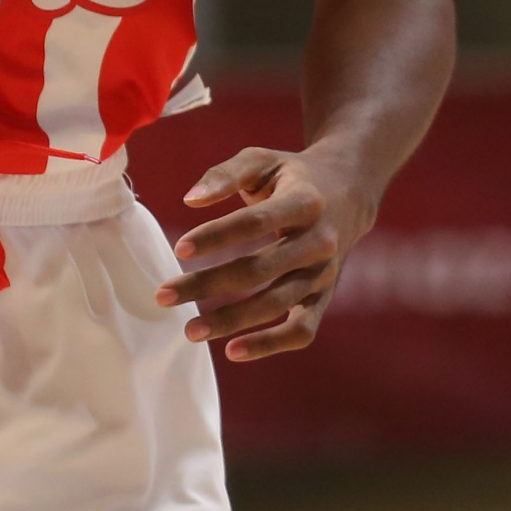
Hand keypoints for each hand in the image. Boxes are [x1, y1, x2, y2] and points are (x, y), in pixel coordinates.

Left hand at [156, 145, 376, 361]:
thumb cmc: (290, 175)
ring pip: (277, 304)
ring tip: (189, 330)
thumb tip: (189, 200)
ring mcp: (324, 273)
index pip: (255, 222)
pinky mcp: (325, 297)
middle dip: (207, 285)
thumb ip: (225, 174)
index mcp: (304, 201)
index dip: (217, 236)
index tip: (179, 248)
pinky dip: (269, 344)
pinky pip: (301, 330)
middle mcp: (319, 240)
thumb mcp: (262, 160)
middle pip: (259, 269)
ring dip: (231, 321)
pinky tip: (232, 351)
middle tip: (162, 296)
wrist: (348, 194)